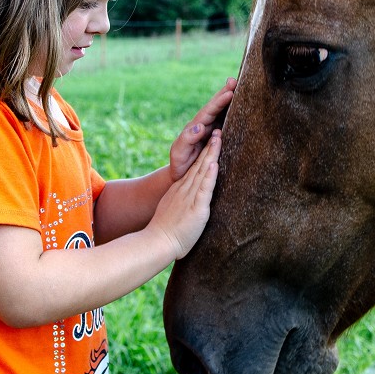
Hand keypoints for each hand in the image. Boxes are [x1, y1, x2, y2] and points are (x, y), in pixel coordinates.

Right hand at [149, 130, 220, 258]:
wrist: (156, 243)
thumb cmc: (164, 234)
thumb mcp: (171, 213)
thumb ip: (180, 205)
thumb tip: (185, 205)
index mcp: (179, 191)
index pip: (194, 169)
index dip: (203, 154)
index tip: (210, 141)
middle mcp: (184, 190)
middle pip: (199, 164)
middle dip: (209, 147)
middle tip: (218, 130)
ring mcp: (189, 197)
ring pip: (202, 171)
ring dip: (211, 153)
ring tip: (218, 137)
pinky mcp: (196, 207)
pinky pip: (204, 188)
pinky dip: (210, 175)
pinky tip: (214, 163)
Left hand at [169, 78, 234, 180]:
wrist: (181, 175)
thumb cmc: (179, 164)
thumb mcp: (179, 152)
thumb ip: (187, 139)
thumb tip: (200, 126)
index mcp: (196, 126)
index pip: (208, 111)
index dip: (218, 101)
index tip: (229, 92)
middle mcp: (205, 124)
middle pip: (216, 106)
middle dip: (225, 92)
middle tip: (234, 80)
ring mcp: (212, 130)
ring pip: (223, 112)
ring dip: (231, 100)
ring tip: (239, 87)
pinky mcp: (218, 138)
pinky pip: (227, 123)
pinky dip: (234, 113)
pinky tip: (243, 106)